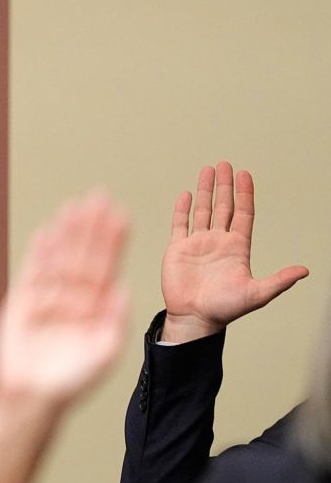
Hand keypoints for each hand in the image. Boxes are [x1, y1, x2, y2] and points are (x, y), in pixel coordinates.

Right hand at [0, 193, 129, 482]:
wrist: (33, 395)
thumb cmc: (72, 381)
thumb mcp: (105, 352)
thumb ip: (114, 321)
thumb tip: (123, 289)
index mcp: (97, 308)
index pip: (107, 266)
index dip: (114, 241)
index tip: (122, 216)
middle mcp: (74, 298)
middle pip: (84, 254)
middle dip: (92, 227)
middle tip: (99, 197)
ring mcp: (48, 298)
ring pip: (59, 258)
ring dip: (67, 233)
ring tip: (73, 207)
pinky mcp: (23, 302)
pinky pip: (33, 271)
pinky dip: (39, 253)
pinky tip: (47, 232)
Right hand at [160, 162, 308, 342]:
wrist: (194, 318)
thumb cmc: (225, 309)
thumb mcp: (257, 294)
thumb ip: (279, 280)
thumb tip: (305, 271)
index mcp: (237, 247)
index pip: (243, 213)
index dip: (245, 194)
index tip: (244, 174)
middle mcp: (218, 241)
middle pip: (223, 206)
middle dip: (224, 185)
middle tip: (225, 164)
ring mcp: (197, 244)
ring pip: (202, 210)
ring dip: (204, 190)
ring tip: (207, 171)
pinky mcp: (178, 249)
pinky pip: (180, 224)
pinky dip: (182, 209)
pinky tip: (185, 195)